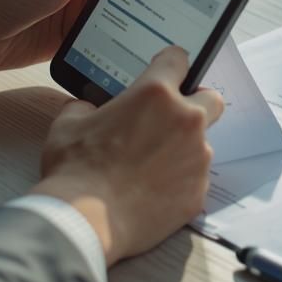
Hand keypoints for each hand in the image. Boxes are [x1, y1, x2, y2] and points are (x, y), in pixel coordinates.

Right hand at [30, 47, 223, 263]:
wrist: (86, 221)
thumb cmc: (76, 169)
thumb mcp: (69, 123)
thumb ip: (87, 106)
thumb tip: (88, 108)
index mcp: (155, 94)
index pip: (178, 60)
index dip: (171, 63)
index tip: (167, 70)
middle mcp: (185, 121)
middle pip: (211, 99)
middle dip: (196, 104)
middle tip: (171, 117)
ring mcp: (197, 158)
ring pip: (202, 144)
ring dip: (183, 148)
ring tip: (151, 165)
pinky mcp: (198, 191)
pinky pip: (195, 178)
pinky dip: (179, 181)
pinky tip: (153, 190)